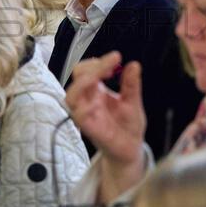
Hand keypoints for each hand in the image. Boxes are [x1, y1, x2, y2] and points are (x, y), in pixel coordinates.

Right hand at [66, 52, 146, 201]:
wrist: (130, 149)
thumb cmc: (128, 125)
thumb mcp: (133, 102)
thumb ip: (132, 84)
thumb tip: (134, 64)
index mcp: (97, 90)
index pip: (88, 69)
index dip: (98, 61)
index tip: (116, 58)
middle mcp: (88, 99)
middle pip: (77, 76)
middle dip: (92, 67)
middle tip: (111, 65)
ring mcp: (86, 113)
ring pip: (71, 95)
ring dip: (83, 83)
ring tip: (100, 76)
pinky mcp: (88, 128)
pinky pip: (78, 116)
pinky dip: (84, 108)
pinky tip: (97, 102)